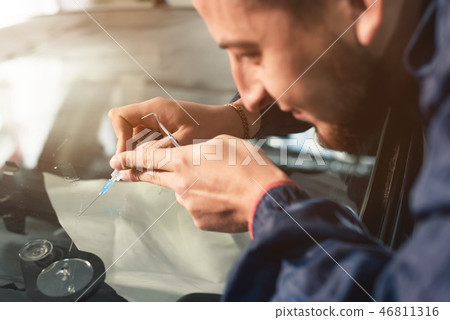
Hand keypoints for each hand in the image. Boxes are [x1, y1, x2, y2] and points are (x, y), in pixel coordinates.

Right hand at [108, 97, 260, 152]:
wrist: (229, 123)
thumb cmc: (209, 130)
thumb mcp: (180, 143)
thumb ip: (153, 152)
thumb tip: (129, 162)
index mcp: (155, 109)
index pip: (120, 117)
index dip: (119, 138)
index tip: (127, 157)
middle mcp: (153, 110)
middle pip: (124, 127)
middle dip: (128, 149)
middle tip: (136, 169)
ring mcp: (158, 117)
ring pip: (134, 134)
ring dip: (139, 152)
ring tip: (151, 167)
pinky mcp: (163, 125)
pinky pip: (147, 137)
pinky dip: (149, 151)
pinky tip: (159, 162)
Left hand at [109, 135, 288, 232]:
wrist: (265, 197)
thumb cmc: (248, 165)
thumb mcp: (224, 143)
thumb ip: (202, 149)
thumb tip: (197, 157)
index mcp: (184, 160)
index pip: (148, 158)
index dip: (129, 159)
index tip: (115, 161)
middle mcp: (180, 184)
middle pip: (153, 177)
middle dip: (136, 174)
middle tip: (122, 173)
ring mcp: (188, 204)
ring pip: (183, 192)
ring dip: (193, 187)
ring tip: (221, 184)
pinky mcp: (199, 220)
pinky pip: (197, 207)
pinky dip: (206, 202)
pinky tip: (224, 198)